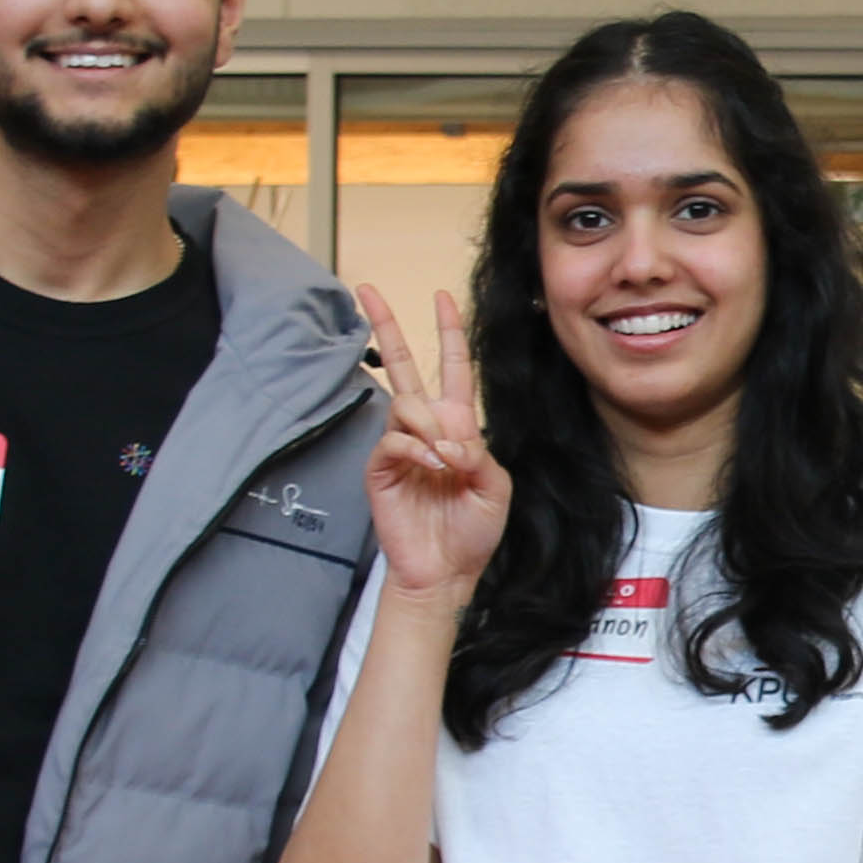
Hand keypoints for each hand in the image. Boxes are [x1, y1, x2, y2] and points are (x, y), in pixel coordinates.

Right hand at [354, 288, 509, 600]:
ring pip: (405, 403)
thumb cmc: (472, 530)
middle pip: (402, 366)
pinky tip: (432, 466)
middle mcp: (425, 428)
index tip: (442, 297)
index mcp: (456, 426)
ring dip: (430, 426)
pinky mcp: (381, 467)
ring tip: (447, 461)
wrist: (447, 570)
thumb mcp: (495, 486)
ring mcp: (400, 446)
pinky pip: (393, 439)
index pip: (451, 368)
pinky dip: (416, 449)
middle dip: (385, 326)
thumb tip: (450, 437)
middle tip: (367, 291)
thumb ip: (480, 452)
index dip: (449, 333)